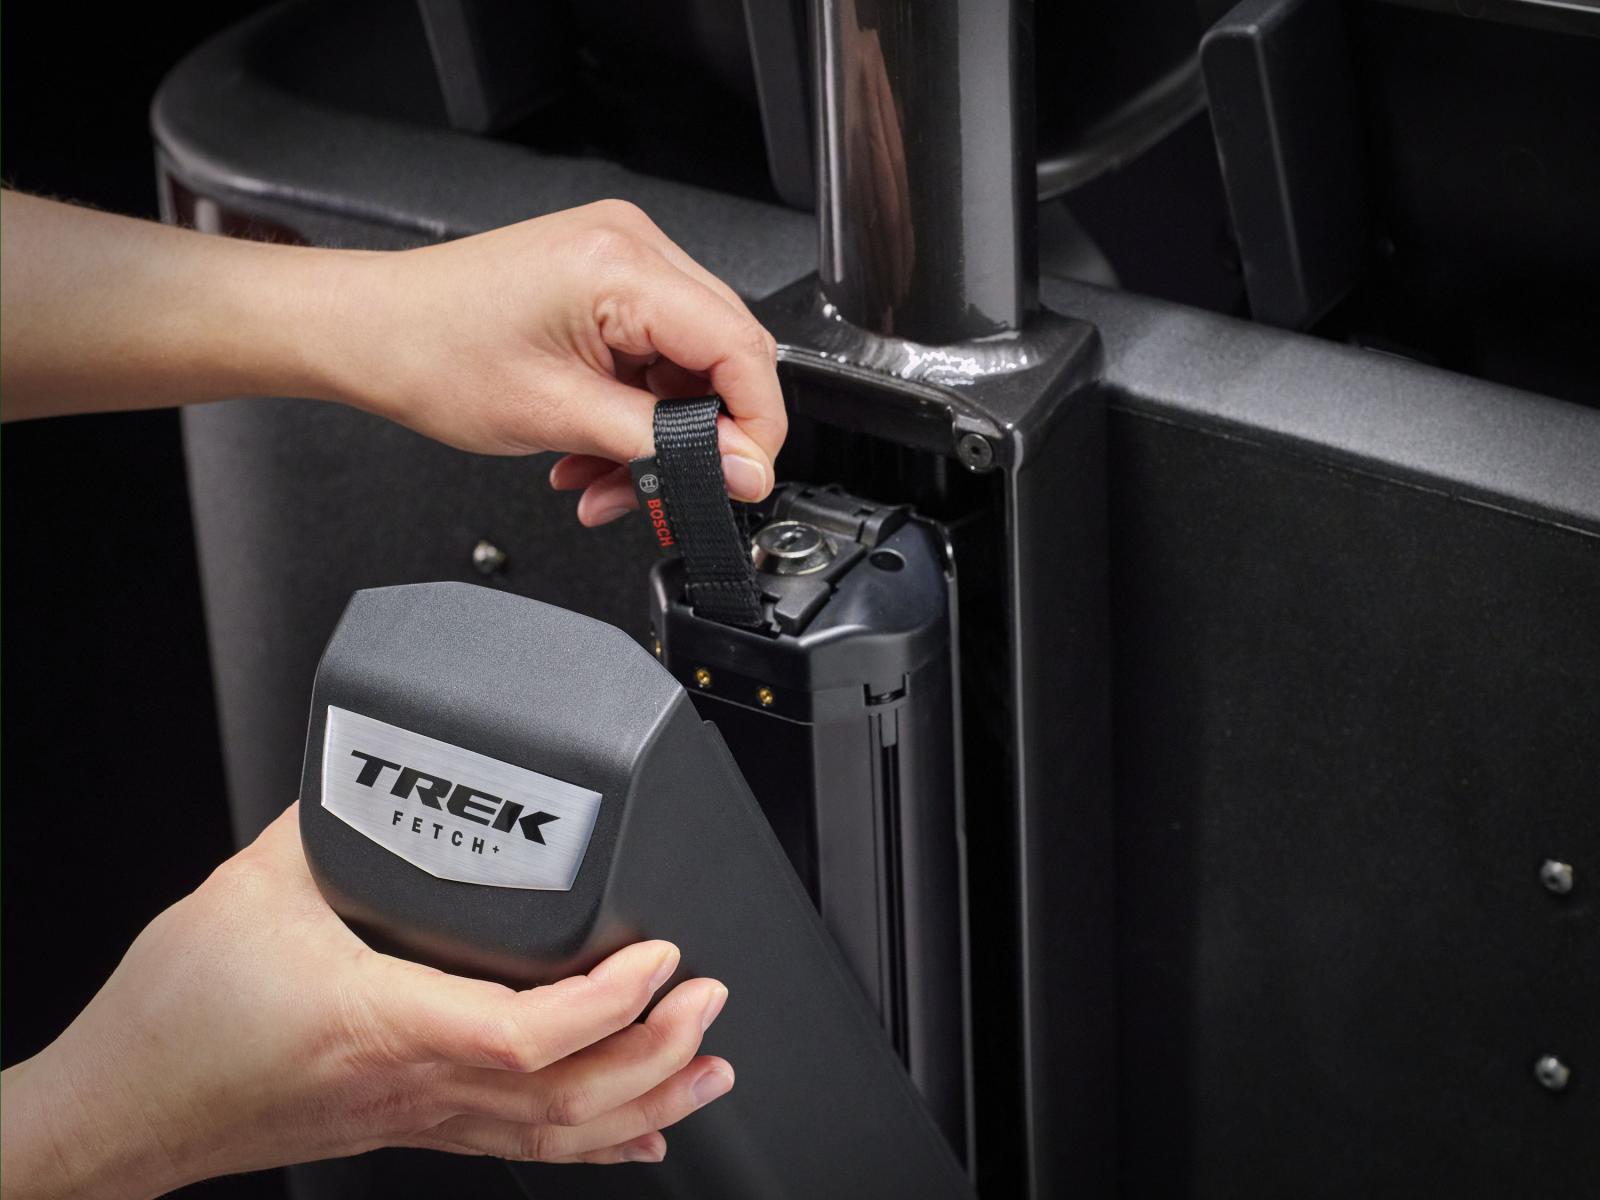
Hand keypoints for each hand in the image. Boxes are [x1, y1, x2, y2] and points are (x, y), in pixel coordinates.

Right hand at [0, 805, 731, 1199]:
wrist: (117, 1113)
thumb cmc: (173, 1022)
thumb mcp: (251, 887)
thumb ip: (329, 819)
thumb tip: (379, 766)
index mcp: (382, 1019)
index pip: (526, 1034)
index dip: (610, 1002)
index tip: (659, 954)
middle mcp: (412, 1083)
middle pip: (564, 1097)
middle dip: (658, 1053)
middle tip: (709, 1000)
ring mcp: (414, 1115)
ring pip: (552, 1136)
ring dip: (644, 1100)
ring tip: (706, 1067)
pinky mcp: (404, 1125)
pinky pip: (517, 1147)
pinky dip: (590, 1141)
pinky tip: (634, 1132)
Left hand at [322, 200, 785, 524]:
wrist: (367, 331)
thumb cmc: (431, 354)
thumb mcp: (561, 416)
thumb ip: (667, 446)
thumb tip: (743, 470)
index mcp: (621, 264)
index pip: (741, 346)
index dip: (754, 425)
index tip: (741, 480)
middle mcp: (630, 246)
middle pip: (722, 355)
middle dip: (698, 437)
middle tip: (668, 490)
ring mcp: (617, 261)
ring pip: (687, 367)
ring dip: (658, 437)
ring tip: (609, 482)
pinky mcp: (602, 282)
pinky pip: (652, 358)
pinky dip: (634, 415)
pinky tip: (596, 452)